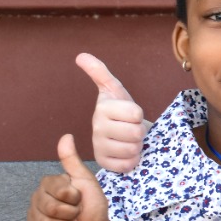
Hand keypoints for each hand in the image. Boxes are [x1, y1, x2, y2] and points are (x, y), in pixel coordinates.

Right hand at [26, 134, 109, 220]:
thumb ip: (72, 161)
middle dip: (70, 214)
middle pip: (50, 209)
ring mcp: (33, 216)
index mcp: (48, 184)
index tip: (78, 198)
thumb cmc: (91, 204)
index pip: (59, 191)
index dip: (74, 198)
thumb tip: (66, 136)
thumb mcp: (86, 181)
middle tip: (75, 213)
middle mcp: (37, 198)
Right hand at [77, 52, 144, 173]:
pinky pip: (127, 165)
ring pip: (132, 149)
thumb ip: (100, 72)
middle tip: (132, 128)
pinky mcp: (104, 163)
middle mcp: (97, 127)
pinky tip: (126, 153)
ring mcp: (99, 146)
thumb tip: (80, 55)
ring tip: (130, 140)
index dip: (139, 115)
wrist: (123, 132)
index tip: (132, 114)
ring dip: (137, 146)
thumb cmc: (122, 110)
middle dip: (140, 131)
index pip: (135, 113)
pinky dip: (132, 160)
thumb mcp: (115, 90)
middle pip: (136, 133)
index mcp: (102, 108)